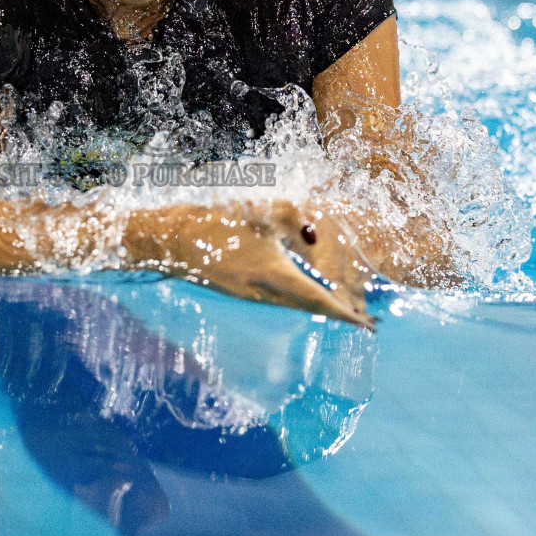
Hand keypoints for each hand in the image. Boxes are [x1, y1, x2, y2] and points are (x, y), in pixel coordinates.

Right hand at [134, 202, 375, 327]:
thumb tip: (313, 234)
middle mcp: (262, 292)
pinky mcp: (238, 289)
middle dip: (339, 314)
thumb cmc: (213, 222)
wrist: (168, 241)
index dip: (345, 313)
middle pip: (309, 306)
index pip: (317, 299)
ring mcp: (248, 294)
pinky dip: (298, 298)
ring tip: (344, 309)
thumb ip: (292, 217)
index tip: (367, 325)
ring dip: (319, 306)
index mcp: (271, 274)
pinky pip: (277, 298)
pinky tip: (305, 291)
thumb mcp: (258, 210)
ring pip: (294, 303)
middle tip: (366, 321)